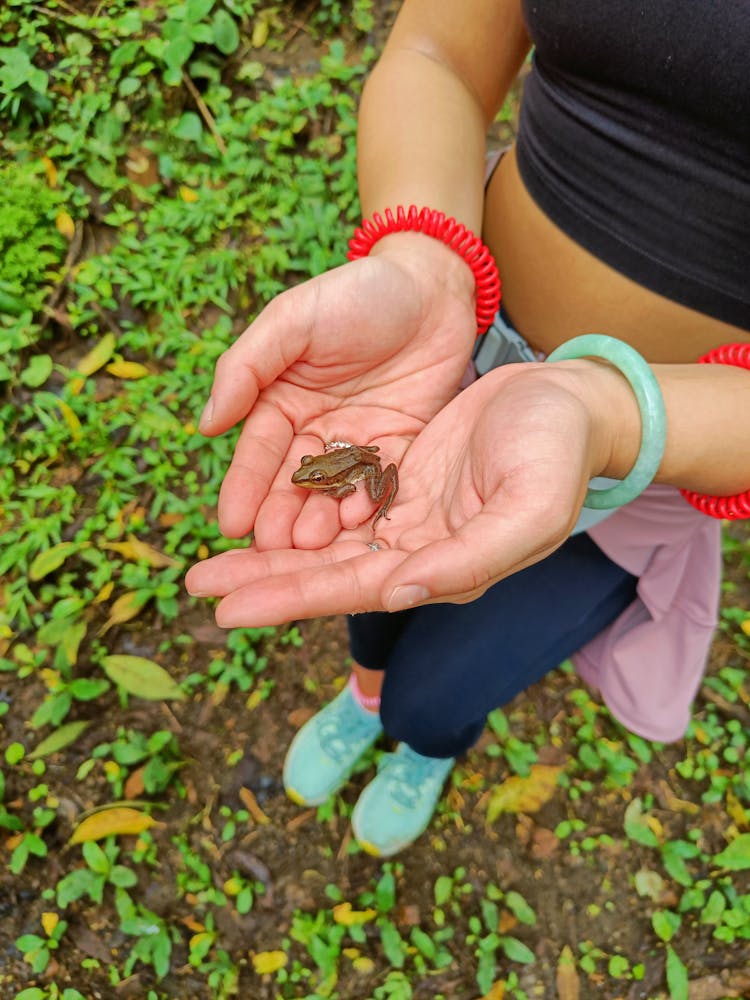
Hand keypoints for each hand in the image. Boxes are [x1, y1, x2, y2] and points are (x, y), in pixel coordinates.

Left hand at [186, 360, 621, 625]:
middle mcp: (419, 552)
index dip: (291, 599)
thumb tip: (399, 592)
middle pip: (328, 573)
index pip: (354, 590)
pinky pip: (339, 503)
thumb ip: (471, 559)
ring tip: (211, 563)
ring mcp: (409, 518)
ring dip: (269, 554)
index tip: (229, 609)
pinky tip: (262, 516)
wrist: (571, 401)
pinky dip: (299, 510)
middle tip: (198, 585)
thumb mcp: (531, 506)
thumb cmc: (559, 452)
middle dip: (263, 582)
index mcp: (445, 567)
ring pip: (326, 543)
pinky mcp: (403, 482)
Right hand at [198, 237, 475, 548]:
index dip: (244, 488)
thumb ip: (247, 366)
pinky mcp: (400, 448)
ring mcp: (358, 443)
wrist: (433, 284)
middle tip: (271, 551)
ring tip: (310, 548)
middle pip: (293, 482)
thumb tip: (205, 424)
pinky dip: (368, 504)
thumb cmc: (356, 292)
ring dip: (320, 521)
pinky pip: (380, 483)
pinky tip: (359, 524)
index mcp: (281, 400)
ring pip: (334, 492)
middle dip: (280, 516)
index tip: (230, 524)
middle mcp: (316, 430)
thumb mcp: (293, 319)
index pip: (258, 452)